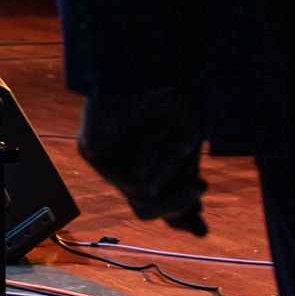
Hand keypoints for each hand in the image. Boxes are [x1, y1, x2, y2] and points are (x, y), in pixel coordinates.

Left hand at [78, 86, 207, 234]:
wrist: (153, 62)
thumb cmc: (173, 93)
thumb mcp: (192, 143)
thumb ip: (188, 185)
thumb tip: (198, 233)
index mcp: (151, 163)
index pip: (160, 205)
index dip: (180, 217)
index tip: (201, 227)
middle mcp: (126, 163)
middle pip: (147, 211)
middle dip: (176, 204)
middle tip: (200, 186)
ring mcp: (107, 159)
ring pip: (141, 196)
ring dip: (167, 168)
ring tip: (169, 134)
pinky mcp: (93, 151)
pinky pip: (128, 179)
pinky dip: (151, 158)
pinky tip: (155, 134)